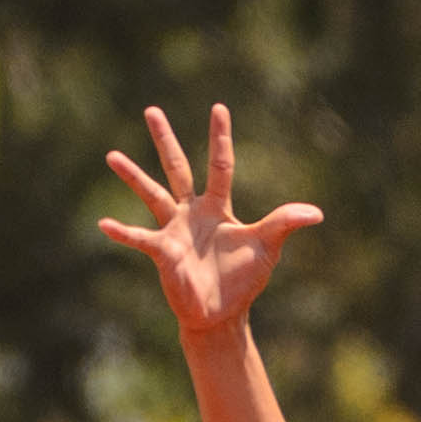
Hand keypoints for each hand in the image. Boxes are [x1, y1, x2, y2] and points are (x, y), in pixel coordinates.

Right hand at [97, 106, 323, 338]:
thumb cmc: (243, 280)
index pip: (220, 165)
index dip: (220, 137)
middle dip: (165, 140)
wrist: (221, 314)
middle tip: (151, 110)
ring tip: (111, 156)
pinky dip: (123, 232)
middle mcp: (193, 212)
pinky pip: (140, 239)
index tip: (218, 107)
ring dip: (133, 176)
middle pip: (177, 168)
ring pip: (152, 195)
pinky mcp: (164, 252)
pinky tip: (104, 224)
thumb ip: (284, 224)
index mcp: (219, 206)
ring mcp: (175, 230)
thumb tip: (316, 213)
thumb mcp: (266, 248)